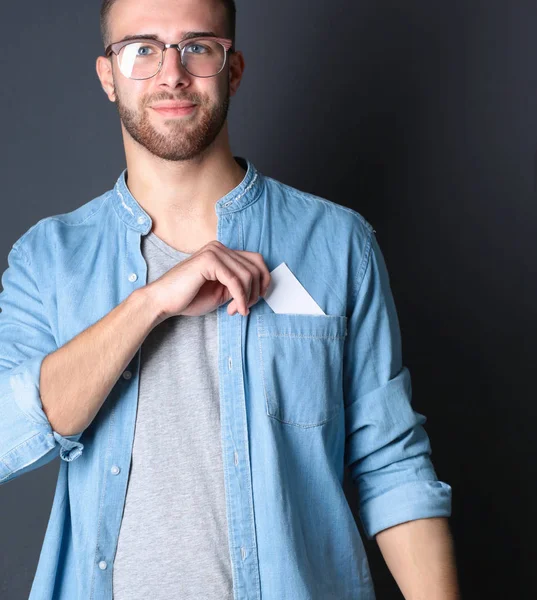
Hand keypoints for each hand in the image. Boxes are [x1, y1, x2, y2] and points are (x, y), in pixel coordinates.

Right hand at [146, 240, 270, 320]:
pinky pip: (235, 281)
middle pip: (255, 267)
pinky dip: (240, 298)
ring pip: (248, 275)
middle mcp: (219, 248)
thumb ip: (238, 285)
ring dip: (246, 297)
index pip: (256, 260)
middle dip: (255, 292)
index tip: (255, 300)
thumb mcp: (221, 291)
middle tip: (243, 308)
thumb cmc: (189, 298)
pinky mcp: (209, 261)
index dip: (263, 281)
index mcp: (223, 252)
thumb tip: (259, 288)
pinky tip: (235, 309)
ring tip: (236, 310)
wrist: (163, 301)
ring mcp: (214, 252)